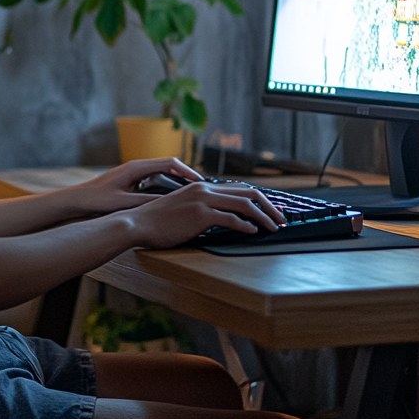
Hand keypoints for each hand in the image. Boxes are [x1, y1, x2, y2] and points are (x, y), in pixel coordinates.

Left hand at [54, 157, 203, 217]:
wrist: (76, 200)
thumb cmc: (96, 200)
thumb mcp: (124, 203)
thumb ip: (145, 201)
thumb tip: (169, 203)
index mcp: (136, 167)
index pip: (170, 163)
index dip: (188, 172)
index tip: (201, 182)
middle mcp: (137, 166)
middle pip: (170, 165)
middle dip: (187, 175)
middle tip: (203, 188)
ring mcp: (134, 172)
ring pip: (163, 171)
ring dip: (178, 179)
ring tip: (193, 192)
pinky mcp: (131, 180)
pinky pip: (155, 178)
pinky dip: (168, 184)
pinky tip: (173, 197)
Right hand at [127, 181, 286, 249]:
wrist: (138, 223)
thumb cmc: (158, 221)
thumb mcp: (183, 209)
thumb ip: (202, 209)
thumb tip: (223, 218)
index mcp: (201, 186)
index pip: (239, 189)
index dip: (259, 200)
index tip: (270, 211)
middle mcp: (204, 189)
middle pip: (248, 192)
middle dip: (269, 206)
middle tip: (281, 219)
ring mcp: (203, 200)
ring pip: (244, 204)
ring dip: (263, 217)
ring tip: (273, 227)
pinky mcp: (200, 215)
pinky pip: (231, 219)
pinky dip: (246, 225)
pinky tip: (253, 232)